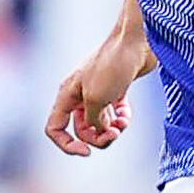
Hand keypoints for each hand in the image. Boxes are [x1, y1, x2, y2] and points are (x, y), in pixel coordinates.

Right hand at [45, 33, 156, 156]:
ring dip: (112, 130)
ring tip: (123, 124)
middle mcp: (80, 94)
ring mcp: (99, 91)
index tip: (86, 151)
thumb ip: (91, 122)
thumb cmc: (113, 66)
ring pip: (100, 123)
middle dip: (98, 138)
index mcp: (67, 94)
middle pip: (82, 130)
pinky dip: (121, 119)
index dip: (67, 145)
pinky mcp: (116, 89)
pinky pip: (114, 114)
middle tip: (115, 134)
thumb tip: (97, 131)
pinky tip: (127, 116)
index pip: (55, 128)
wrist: (138, 41)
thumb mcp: (96, 100)